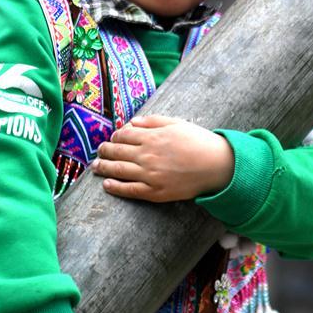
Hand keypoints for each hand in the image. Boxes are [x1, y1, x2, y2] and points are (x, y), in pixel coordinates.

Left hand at [90, 114, 234, 201]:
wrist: (216, 165)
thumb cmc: (198, 141)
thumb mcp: (176, 123)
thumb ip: (152, 121)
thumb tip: (132, 122)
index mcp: (151, 137)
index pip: (123, 135)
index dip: (115, 136)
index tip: (112, 138)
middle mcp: (147, 155)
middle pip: (117, 151)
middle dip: (104, 151)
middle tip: (98, 152)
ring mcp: (149, 175)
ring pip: (118, 170)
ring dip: (103, 167)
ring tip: (95, 166)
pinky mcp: (155, 192)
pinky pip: (129, 190)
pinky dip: (115, 187)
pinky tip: (106, 184)